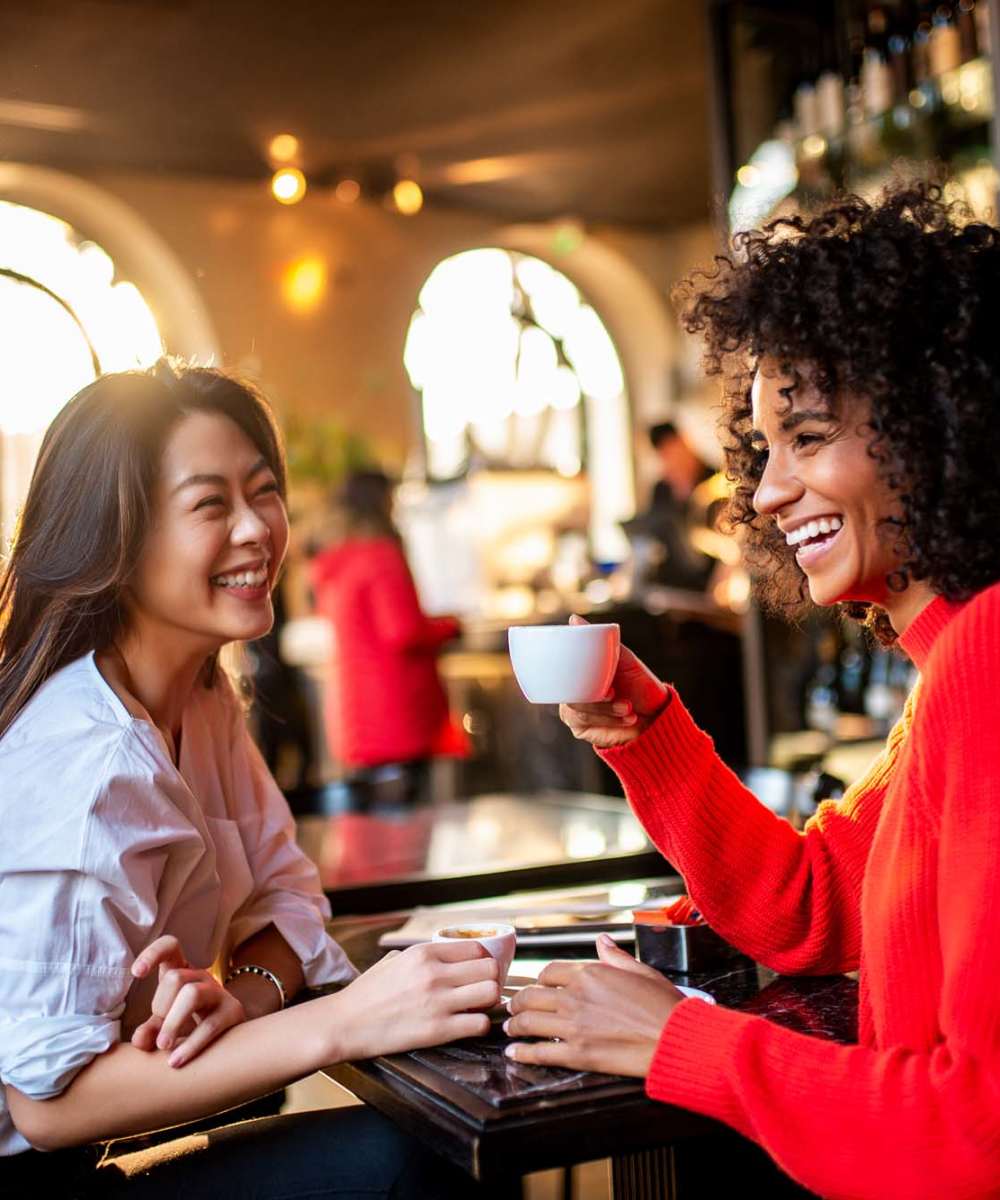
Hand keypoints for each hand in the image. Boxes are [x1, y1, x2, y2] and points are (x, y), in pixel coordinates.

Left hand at [130, 935, 246, 1067]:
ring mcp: (219, 992)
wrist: (230, 1036)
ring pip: (192, 994)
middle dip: (161, 1006)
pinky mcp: (233, 1012)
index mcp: (182, 971)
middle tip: (159, 1031)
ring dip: (173, 1022)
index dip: (152, 954)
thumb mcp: (165, 1023)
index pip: (170, 946)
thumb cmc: (190, 1024)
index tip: (136, 974)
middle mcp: (201, 977)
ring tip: (163, 1046)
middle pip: (175, 977)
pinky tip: (175, 1061)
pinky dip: (190, 1045)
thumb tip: (139, 1041)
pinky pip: (209, 1025)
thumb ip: (149, 1030)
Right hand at [329, 941, 500, 1059]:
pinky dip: (480, 1025)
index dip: (483, 961)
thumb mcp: (393, 960)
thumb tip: (443, 956)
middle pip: (490, 969)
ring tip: (477, 1008)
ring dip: (489, 1002)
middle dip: (491, 980)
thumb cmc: (366, 993)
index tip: (479, 972)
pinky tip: (468, 1025)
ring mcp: (437, 1002)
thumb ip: (420, 956)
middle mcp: (434, 973)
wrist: (344, 1024)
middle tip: (482, 991)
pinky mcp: (437, 1030)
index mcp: (424, 953)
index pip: (477, 948)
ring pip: (491, 993)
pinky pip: (479, 1024)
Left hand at [503, 933, 685, 1076]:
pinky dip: (523, 1053)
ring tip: (509, 1029)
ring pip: (530, 1023)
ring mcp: (574, 1026)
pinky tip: (514, 1053)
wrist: (675, 1038)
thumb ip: (615, 957)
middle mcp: (576, 997)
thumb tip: (602, 941)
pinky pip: (541, 1052)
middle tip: (511, 1008)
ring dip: (514, 1026)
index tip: (535, 987)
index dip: (538, 980)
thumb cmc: (663, 1006)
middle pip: (531, 996)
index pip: (549, 972)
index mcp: (590, 974)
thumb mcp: (641, 971)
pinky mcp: (578, 1054)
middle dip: (517, 1002)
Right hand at [559, 615, 670, 748]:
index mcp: (579, 674)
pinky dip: (608, 722)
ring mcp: (576, 712)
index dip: (572, 675)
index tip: (601, 680)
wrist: (656, 716)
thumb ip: (602, 642)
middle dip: (594, 699)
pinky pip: (586, 726)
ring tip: (628, 707)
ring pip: (577, 711)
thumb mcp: (624, 660)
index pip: (561, 672)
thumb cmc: (640, 685)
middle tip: (614, 694)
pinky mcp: (582, 730)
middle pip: (569, 694)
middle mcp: (574, 692)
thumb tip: (574, 619)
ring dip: (605, 711)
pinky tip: (627, 718)